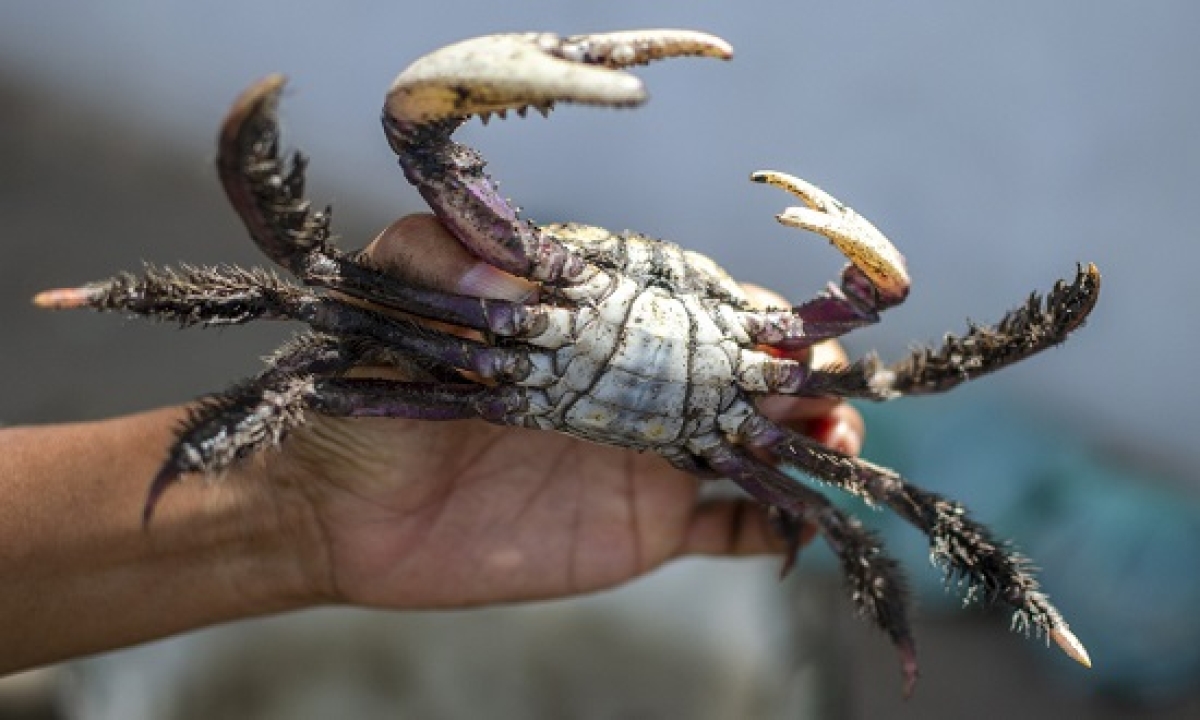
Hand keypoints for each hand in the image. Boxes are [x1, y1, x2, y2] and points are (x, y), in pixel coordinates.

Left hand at [273, 215, 864, 608]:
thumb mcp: (392, 301)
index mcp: (594, 324)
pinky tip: (802, 519)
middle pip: (740, 373)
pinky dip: (771, 524)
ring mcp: (642, 457)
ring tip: (837, 440)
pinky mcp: (639, 527)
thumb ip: (441, 259)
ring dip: (804, 438)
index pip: (691, 302)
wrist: (341, 511)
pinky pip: (724, 528)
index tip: (784, 321)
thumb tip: (513, 274)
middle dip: (798, 372)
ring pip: (749, 444)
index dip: (747, 311)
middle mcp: (632, 384)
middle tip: (830, 384)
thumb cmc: (367, 395)